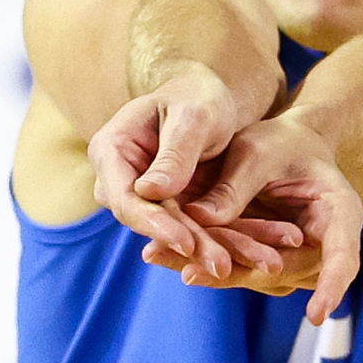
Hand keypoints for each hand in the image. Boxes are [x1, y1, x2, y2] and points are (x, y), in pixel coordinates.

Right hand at [86, 65, 281, 278]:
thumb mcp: (194, 117)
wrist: (210, 98)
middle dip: (188, 245)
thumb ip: (175, 153)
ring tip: (243, 266)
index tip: (186, 243)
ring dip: (208, 250)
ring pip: (172, 231)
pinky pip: (191, 230)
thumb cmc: (199, 96)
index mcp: (112, 149)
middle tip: (224, 266)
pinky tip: (251, 257)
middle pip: (148, 222)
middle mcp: (119, 178)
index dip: (154, 224)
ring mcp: (142, 196)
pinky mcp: (166, 208)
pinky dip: (221, 241)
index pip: (125, 197)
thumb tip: (150, 192)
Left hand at [174, 114, 362, 323]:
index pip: (342, 259)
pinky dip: (202, 258)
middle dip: (234, 273)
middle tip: (187, 273)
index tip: (317, 316)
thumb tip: (200, 220)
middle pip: (285, 271)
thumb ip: (235, 188)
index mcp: (338, 213)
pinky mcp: (266, 259)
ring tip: (159, 257)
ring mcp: (294, 257)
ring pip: (256, 275)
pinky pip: (237, 265)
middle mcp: (322, 244)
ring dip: (210, 270)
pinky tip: (161, 252)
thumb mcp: (258, 152)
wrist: (287, 141)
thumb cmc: (283, 140)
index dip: (332, 287)